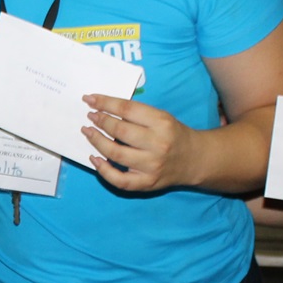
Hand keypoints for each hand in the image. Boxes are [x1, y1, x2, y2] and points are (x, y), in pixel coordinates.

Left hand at [83, 94, 201, 191]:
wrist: (195, 159)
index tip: (90, 99)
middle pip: (120, 130)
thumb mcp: (161, 117)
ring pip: (116, 153)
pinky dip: (103, 170)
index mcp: (162, 122)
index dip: (105, 103)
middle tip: (90, 117)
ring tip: (88, 132)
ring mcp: (152, 165)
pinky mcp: (147, 183)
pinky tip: (94, 159)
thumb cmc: (173, 134)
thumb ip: (137, 113)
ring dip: (97, 141)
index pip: (127, 109)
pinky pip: (119, 180)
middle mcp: (158, 144)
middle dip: (100, 121)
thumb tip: (104, 107)